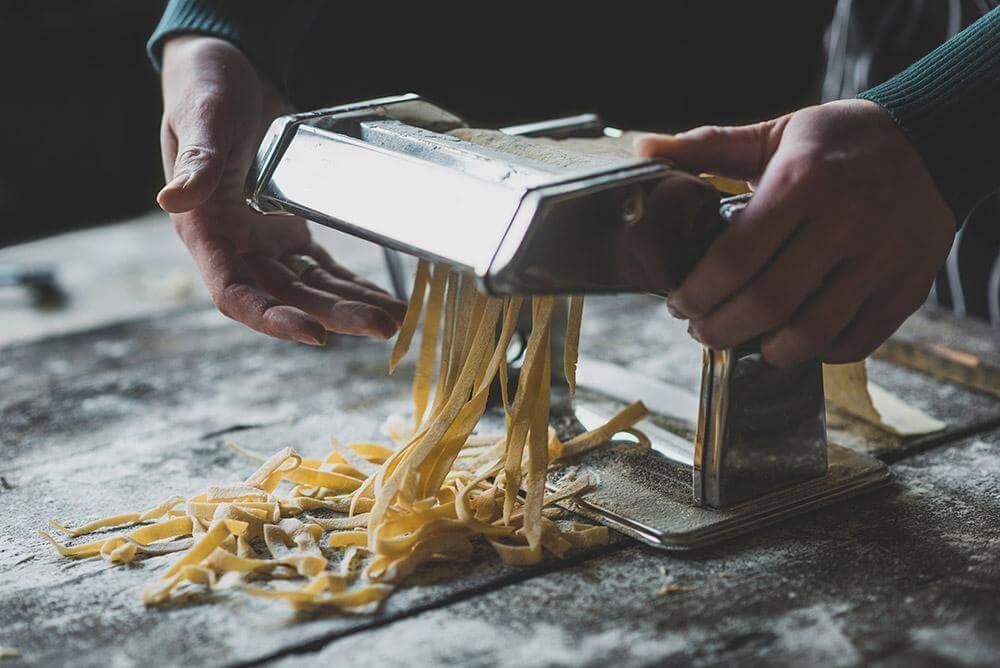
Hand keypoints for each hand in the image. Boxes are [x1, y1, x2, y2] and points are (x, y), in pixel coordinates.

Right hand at [158, 36, 404, 345]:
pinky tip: (384, 297)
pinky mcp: (288, 228)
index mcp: (206, 230)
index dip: (271, 319)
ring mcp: (264, 240)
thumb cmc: (205, 89)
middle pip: (285, 297)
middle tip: (383, 327)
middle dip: (333, 316)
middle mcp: (235, 244)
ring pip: (309, 287)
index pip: (235, 292)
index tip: (314, 334)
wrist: (230, 71)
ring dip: (349, 306)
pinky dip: (351, 284)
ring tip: (395, 320)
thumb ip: (197, 163)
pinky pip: (322, 267)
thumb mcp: (201, 119)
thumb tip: (170, 199)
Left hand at [636, 99, 955, 365]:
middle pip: (767, 303)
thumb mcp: (775, 133)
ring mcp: (882, 258)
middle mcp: (845, 222)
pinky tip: (797, 341)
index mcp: (801, 182)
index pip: (734, 259)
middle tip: (701, 331)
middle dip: (720, 329)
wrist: (930, 140)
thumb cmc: (839, 142)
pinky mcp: (909, 285)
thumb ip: (709, 146)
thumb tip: (642, 147)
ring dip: (767, 351)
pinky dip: (820, 353)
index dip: (698, 294)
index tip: (680, 304)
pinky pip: (857, 341)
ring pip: (812, 332)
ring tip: (747, 343)